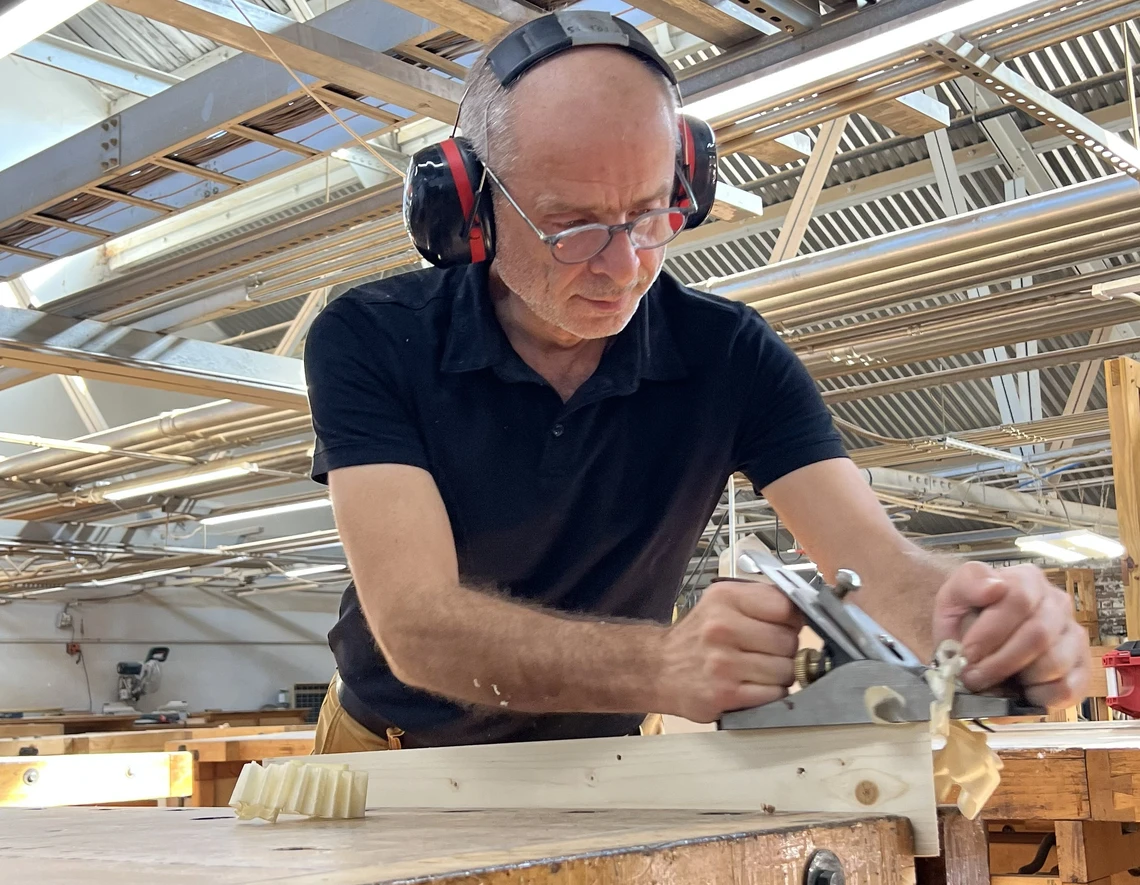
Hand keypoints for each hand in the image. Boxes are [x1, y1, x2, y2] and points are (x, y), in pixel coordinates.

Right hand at [657, 579, 802, 722]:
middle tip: (765, 652)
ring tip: (757, 670)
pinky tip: (752, 686)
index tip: (785, 626)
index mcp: (725, 598)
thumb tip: (804, 611)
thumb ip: (760, 600)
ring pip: (785, 671)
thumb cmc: (697, 637)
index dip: (792, 620)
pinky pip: (774, 695)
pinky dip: (770, 694)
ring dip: (778, 675)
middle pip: (788, 642)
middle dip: (784, 650)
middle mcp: (722, 627)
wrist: (658, 668)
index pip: (785, 607)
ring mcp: (723, 662)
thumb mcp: (721, 602)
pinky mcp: (725, 694)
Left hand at [932, 561, 1090, 708]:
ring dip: (1017, 679)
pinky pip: (1069, 688)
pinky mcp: (1082, 668)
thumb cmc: (967, 617)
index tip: (967, 653)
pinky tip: (1020, 689)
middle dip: (1000, 662)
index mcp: (1028, 580)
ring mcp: (1073, 635)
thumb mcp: (955, 594)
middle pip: (1038, 635)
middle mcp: (1057, 604)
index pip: (1019, 600)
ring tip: (995, 681)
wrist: (973, 639)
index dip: (990, 632)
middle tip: (973, 677)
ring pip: (1055, 663)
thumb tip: (995, 587)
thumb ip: (969, 583)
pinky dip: (1039, 696)